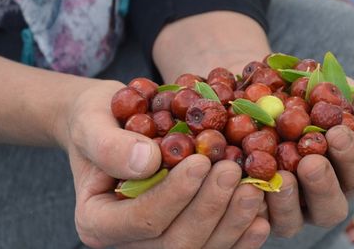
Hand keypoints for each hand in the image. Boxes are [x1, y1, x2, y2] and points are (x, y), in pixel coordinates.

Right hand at [61, 81, 269, 247]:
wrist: (111, 122)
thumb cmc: (98, 117)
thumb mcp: (92, 120)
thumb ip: (109, 144)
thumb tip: (147, 161)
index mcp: (97, 221)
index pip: (142, 220)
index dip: (175, 194)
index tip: (201, 161)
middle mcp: (127, 242)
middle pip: (175, 244)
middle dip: (209, 209)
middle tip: (233, 171)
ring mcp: (157, 244)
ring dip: (231, 223)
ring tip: (253, 188)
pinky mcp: (184, 236)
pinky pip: (214, 248)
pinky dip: (240, 237)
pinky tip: (261, 218)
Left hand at [264, 78, 353, 236]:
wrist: (255, 93)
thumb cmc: (302, 93)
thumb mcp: (335, 91)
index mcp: (344, 171)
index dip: (351, 155)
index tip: (337, 132)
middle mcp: (318, 198)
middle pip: (330, 208)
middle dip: (323, 186)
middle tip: (312, 162)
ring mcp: (285, 210)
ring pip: (292, 222)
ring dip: (288, 201)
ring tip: (282, 177)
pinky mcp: (253, 213)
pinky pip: (253, 219)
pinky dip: (251, 202)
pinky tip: (246, 183)